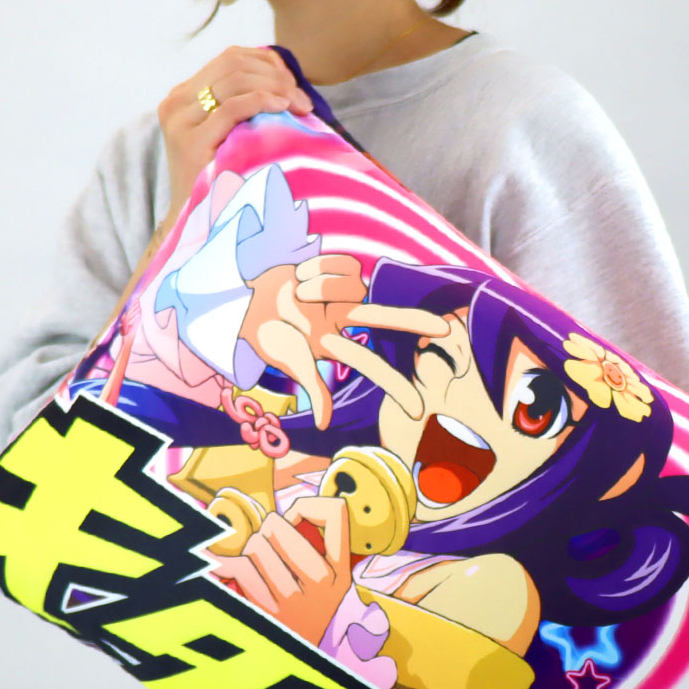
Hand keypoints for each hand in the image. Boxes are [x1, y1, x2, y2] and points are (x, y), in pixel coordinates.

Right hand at [157, 45, 312, 218]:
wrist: (197, 224)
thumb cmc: (224, 181)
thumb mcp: (230, 135)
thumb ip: (244, 106)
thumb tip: (286, 79)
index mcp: (183, 95)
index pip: (230, 58)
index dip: (268, 64)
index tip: (295, 85)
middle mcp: (176, 102)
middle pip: (233, 64)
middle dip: (276, 77)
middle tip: (304, 101)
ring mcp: (180, 121)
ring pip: (235, 79)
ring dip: (275, 88)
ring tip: (300, 108)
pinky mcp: (190, 142)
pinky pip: (233, 107)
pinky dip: (262, 101)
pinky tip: (282, 108)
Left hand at [209, 497, 350, 643]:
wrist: (297, 661)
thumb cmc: (304, 610)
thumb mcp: (327, 582)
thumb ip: (315, 546)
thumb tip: (286, 513)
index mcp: (341, 569)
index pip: (335, 512)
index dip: (306, 506)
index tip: (296, 517)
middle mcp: (324, 582)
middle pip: (279, 525)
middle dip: (267, 530)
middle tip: (269, 546)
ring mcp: (295, 598)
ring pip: (255, 546)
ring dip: (249, 551)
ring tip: (257, 565)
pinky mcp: (267, 611)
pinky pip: (238, 568)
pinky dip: (225, 565)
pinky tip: (224, 567)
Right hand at [239, 255, 449, 428]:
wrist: (242, 298)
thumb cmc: (264, 335)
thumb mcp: (289, 362)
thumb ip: (312, 388)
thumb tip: (325, 425)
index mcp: (334, 345)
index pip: (371, 368)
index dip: (394, 386)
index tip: (419, 410)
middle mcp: (344, 319)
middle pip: (385, 319)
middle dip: (414, 321)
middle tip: (446, 329)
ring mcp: (341, 293)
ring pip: (350, 284)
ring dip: (320, 285)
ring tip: (297, 291)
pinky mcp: (335, 269)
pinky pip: (341, 263)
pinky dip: (320, 267)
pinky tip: (302, 274)